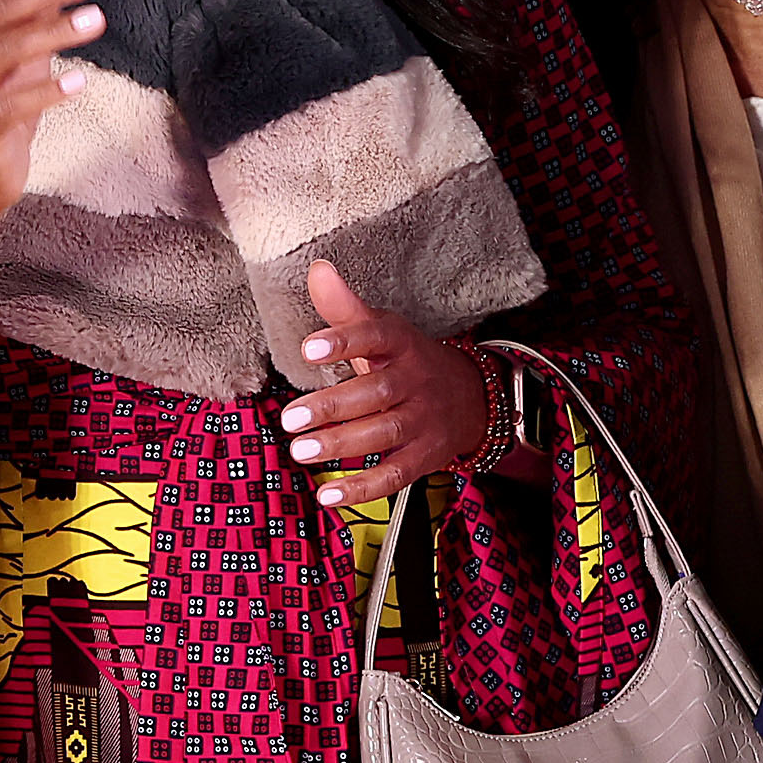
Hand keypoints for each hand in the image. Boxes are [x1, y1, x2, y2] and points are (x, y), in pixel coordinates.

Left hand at [280, 258, 497, 508]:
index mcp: (402, 344)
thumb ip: (345, 309)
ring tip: (301, 452)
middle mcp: (416, 380)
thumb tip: (316, 268)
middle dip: (333, 406)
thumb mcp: (384, 331)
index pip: (377, 336)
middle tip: (290, 418)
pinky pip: (396, 473)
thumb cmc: (408, 362)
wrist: (472, 398)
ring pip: (385, 433)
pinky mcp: (426, 456)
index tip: (308, 348)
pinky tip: (328, 494)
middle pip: (377, 392)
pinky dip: (363, 488)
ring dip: (342, 444)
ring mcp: (424, 420)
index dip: (344, 341)